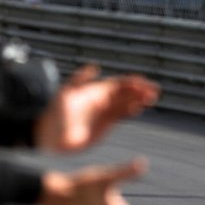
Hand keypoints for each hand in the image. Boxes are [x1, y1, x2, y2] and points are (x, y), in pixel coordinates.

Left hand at [34, 65, 158, 152]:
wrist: (50, 137)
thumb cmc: (54, 114)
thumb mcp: (65, 94)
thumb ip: (79, 80)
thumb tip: (95, 67)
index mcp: (93, 90)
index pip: (117, 84)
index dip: (130, 82)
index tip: (143, 83)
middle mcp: (100, 100)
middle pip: (124, 93)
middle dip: (139, 90)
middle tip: (154, 91)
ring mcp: (103, 113)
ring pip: (125, 104)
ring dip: (138, 100)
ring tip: (152, 99)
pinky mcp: (104, 126)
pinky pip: (120, 116)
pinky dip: (130, 111)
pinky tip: (138, 109)